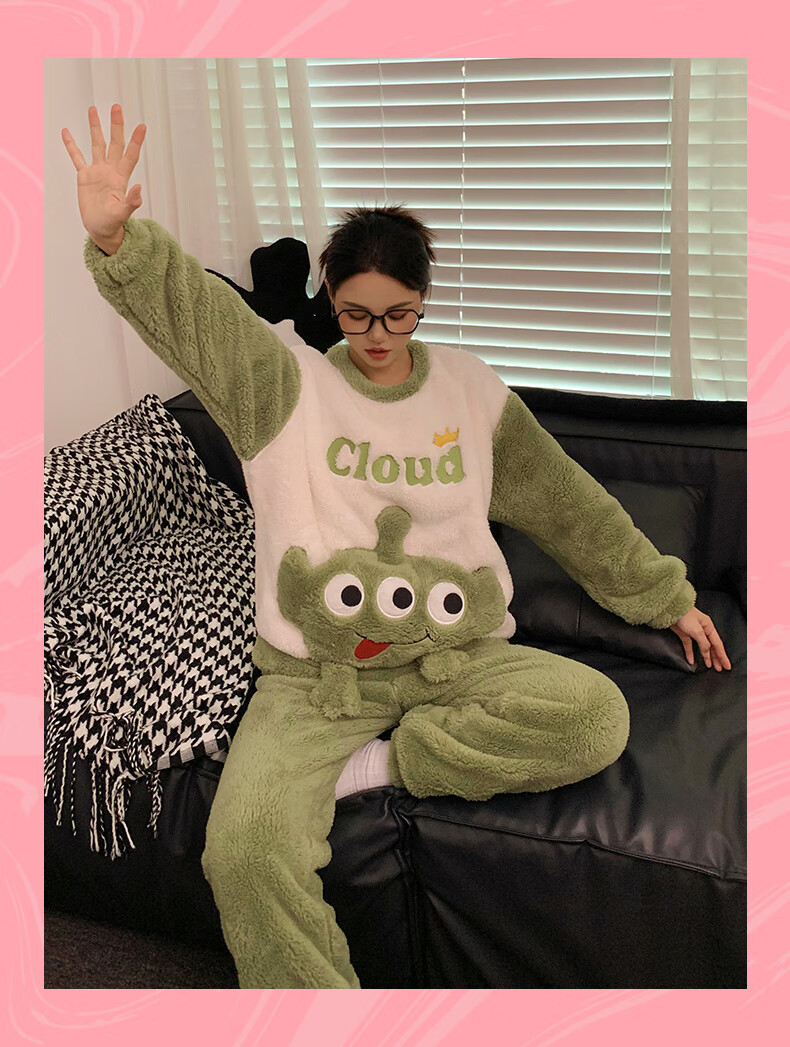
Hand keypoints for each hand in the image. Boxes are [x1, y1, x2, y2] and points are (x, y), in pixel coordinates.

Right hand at [61, 104, 146, 249]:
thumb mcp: (122, 214)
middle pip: (114, 143)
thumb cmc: (113, 224)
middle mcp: (110, 170)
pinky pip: (77, 157)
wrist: (101, 229)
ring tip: (93, 109)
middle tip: (116, 106)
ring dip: (95, 127)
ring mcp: (97, 172)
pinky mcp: (84, 176)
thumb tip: (139, 188)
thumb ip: (131, 202)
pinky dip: (71, 145)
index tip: (142, 126)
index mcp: (121, 178)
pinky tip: (66, 132)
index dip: (136, 141)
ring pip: (96, 144)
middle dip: (116, 125)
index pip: (130, 155)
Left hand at [670, 607, 731, 670]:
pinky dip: (690, 653)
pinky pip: (689, 646)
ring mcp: (693, 632)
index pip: (718, 644)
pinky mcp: (684, 633)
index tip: (726, 665)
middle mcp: (703, 630)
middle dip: (716, 658)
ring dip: (706, 657)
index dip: (722, 656)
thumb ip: (703, 643)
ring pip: (702, 647)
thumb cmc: (685, 615)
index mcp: (709, 627)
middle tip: (720, 669)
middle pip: (711, 646)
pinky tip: (691, 661)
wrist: (670, 609)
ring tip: (709, 666)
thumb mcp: (697, 631)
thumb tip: (707, 652)